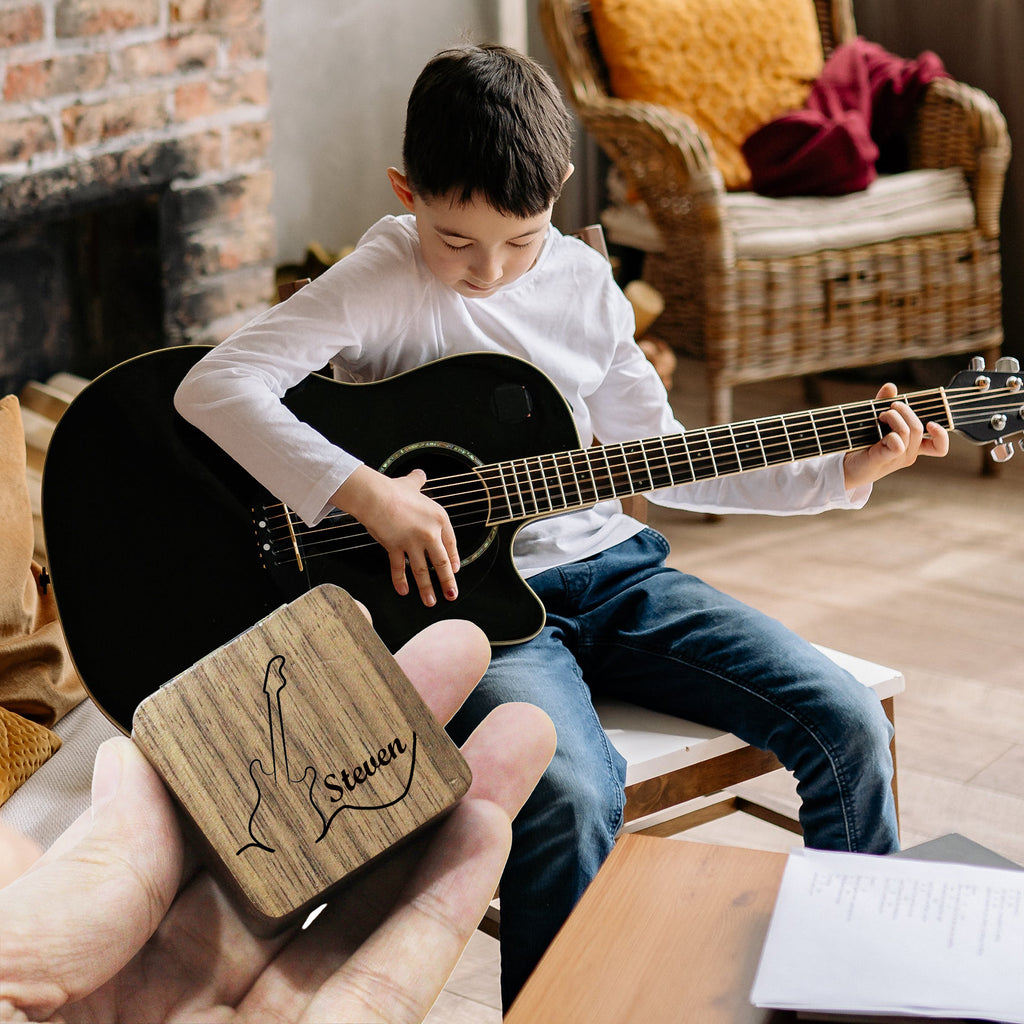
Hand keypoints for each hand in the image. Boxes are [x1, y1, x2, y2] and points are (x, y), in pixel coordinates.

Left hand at [0, 619, 554, 1023]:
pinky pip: (387, 996)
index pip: (191, 814)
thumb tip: (142, 764)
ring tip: (508, 738)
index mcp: (71, 961)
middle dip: (382, 750)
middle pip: (302, 847)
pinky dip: (443, 915)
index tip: (324, 657)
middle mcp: (170, 998)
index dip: (268, 727)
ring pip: (365, 914)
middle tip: (450, 665)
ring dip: (444, 819)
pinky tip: (485, 833)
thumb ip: (61, 889)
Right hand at [334, 465, 460, 607]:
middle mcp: (429, 532)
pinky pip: (399, 568)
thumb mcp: (412, 484)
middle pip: (441, 561)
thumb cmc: (394, 489)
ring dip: (427, 588)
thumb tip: (420, 474)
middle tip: (452, 595)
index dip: (453, 558)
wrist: (376, 496)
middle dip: (447, 581)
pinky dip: (400, 581)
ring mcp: (413, 542)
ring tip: (430, 602)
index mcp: (439, 518)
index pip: (450, 543)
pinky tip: (404, 592)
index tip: (455, 570)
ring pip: (422, 570)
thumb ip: (418, 481)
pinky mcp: (396, 547)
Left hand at [843, 382, 948, 489]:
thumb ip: (884, 404)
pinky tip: (879, 431)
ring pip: (908, 431)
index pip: (939, 446)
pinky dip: (890, 433)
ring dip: (894, 416)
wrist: (845, 466)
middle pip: (919, 428)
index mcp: (912, 445)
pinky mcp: (883, 459)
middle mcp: (908, 453)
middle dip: (905, 410)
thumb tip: (891, 386)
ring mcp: (897, 458)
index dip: (942, 434)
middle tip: (890, 406)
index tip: (930, 423)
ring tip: (880, 415)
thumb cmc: (863, 443)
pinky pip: (898, 444)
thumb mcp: (877, 420)